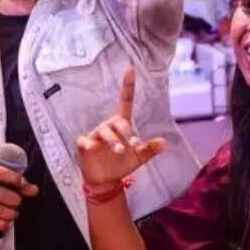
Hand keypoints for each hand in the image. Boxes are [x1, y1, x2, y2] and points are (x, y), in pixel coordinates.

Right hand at [0, 162, 38, 238]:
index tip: (22, 184)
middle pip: (1, 193)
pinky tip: (5, 222)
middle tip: (17, 202)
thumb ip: (16, 184)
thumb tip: (33, 189)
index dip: (14, 178)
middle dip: (14, 200)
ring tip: (12, 213)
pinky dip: (3, 223)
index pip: (0, 172)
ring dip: (10, 213)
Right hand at [76, 68, 167, 188]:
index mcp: (122, 126)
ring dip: (112, 140)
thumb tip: (164, 142)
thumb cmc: (122, 164)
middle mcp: (108, 128)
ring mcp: (96, 136)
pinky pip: (84, 141)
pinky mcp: (85, 146)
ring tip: (120, 151)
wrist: (106, 181)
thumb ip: (150, 149)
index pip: (125, 102)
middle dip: (124, 130)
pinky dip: (88, 143)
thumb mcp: (139, 158)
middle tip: (131, 143)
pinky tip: (92, 148)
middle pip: (116, 121)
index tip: (130, 68)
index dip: (127, 86)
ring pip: (103, 131)